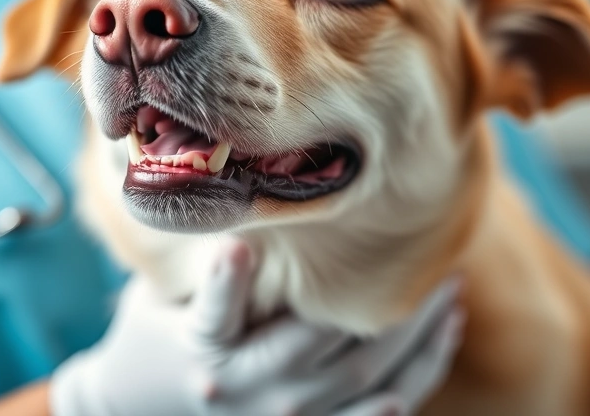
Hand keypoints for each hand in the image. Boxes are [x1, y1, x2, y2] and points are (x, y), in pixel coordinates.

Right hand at [49, 239, 463, 415]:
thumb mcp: (161, 297)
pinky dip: (418, 380)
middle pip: (320, 346)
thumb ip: (204, 263)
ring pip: (364, 382)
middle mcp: (244, 391)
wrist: (137, 410)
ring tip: (452, 293)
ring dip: (416, 338)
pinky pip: (373, 414)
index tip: (236, 247)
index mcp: (204, 348)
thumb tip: (238, 195)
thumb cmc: (157, 335)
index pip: (215, 313)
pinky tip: (445, 339)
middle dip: (382, 305)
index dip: (225, 282)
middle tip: (431, 259)